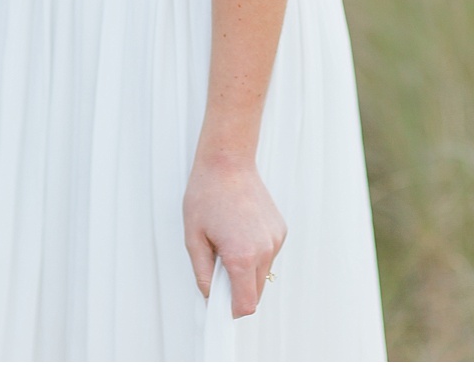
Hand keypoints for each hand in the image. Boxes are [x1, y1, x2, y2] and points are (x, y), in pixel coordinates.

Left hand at [183, 153, 285, 317]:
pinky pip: (268, 255)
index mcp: (241, 256)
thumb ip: (202, 273)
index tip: (220, 307)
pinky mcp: (281, 231)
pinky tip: (239, 231)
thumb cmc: (206, 194)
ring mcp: (275, 241)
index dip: (231, 310)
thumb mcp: (193, 237)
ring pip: (262, 273)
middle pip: (256, 292)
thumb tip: (210, 296)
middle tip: (216, 269)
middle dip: (237, 290)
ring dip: (245, 270)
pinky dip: (254, 253)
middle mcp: (264, 251)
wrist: (228, 162)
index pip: (246, 304)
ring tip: (226, 243)